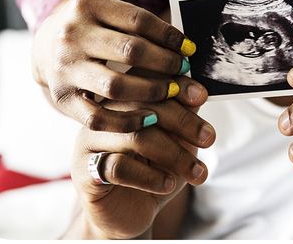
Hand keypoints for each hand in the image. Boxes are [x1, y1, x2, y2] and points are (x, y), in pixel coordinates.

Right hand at [32, 0, 197, 131]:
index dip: (169, 36)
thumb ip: (139, 25)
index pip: (138, 20)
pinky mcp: (62, 98)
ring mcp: (65, 68)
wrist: (45, 45)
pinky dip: (128, 121)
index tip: (189, 48)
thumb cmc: (91, 28)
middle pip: (131, 51)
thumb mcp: (107, 12)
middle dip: (165, 63)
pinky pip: (98, 117)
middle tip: (184, 71)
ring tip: (173, 91)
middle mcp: (72, 35)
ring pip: (116, 86)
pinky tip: (150, 118)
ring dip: (152, 91)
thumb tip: (185, 48)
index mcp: (87, 5)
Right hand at [70, 89, 215, 238]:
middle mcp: (102, 115)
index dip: (176, 85)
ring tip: (196, 171)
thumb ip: (183, 115)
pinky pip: (118, 167)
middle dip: (183, 122)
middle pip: (143, 107)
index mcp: (121, 100)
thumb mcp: (176, 140)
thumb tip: (198, 93)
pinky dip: (150, 176)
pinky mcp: (84, 171)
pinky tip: (167, 184)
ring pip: (134, 137)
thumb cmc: (153, 169)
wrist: (129, 212)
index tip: (202, 98)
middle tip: (208, 138)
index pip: (146, 81)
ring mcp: (90, 141)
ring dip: (174, 155)